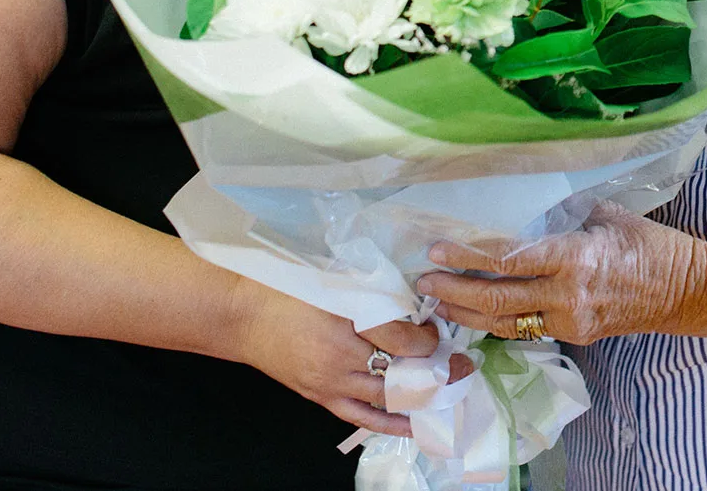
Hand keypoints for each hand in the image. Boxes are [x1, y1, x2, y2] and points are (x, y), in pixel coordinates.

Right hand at [236, 285, 437, 434]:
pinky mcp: (321, 398)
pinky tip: (414, 425)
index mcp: (344, 322)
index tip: (437, 332)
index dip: (427, 339)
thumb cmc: (287, 289)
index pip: (401, 339)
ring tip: (448, 392)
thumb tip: (411, 302)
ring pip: (386, 398)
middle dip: (435, 372)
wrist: (244, 316)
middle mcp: (340, 358)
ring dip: (420, 397)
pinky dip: (390, 424)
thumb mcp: (333, 280)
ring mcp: (329, 383)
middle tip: (462, 367)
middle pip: (399, 373)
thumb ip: (372, 291)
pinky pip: (362, 418)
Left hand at [415, 203, 706, 345]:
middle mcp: (569, 296)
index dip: (469, 257)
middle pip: (497, 302)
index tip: (438, 250)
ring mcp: (571, 322)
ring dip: (467, 313)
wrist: (688, 290)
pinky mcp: (575, 337)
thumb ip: (562, 216)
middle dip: (454, 292)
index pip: (510, 260)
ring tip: (436, 300)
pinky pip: (526, 331)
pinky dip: (495, 323)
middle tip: (423, 281)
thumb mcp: (606, 215)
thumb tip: (520, 205)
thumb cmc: (649, 243)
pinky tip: (473, 313)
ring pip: (505, 325)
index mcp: (576, 258)